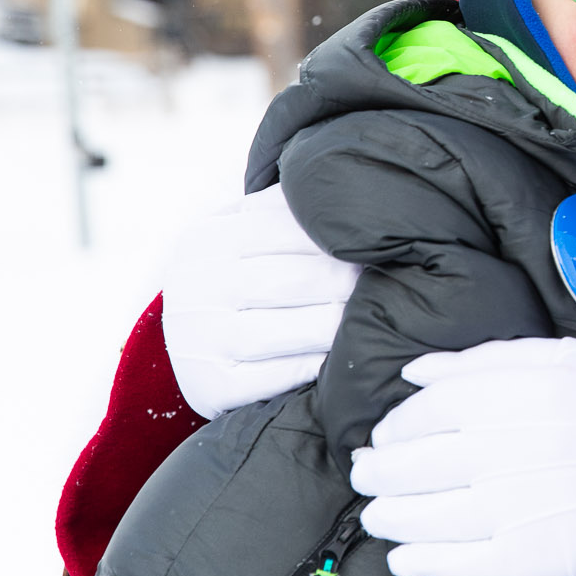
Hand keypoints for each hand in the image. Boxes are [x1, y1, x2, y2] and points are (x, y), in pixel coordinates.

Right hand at [161, 183, 360, 418]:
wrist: (181, 344)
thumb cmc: (232, 276)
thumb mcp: (239, 231)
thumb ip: (281, 209)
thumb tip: (351, 188)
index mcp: (207, 239)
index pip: (284, 228)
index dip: (338, 236)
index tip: (381, 240)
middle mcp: (197, 287)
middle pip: (294, 279)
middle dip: (349, 281)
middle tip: (394, 279)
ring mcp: (200, 340)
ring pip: (289, 330)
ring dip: (340, 323)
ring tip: (375, 315)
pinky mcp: (211, 387)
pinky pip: (278, 376)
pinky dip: (317, 366)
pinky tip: (345, 355)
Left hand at [350, 337, 575, 575]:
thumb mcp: (568, 359)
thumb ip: (488, 360)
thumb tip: (418, 373)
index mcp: (518, 390)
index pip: (426, 410)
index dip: (395, 427)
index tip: (384, 437)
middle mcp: (511, 445)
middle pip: (414, 463)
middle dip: (379, 473)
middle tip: (367, 476)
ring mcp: (522, 504)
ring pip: (427, 515)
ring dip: (390, 516)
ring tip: (379, 516)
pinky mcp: (538, 556)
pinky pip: (462, 563)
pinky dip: (424, 562)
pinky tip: (406, 558)